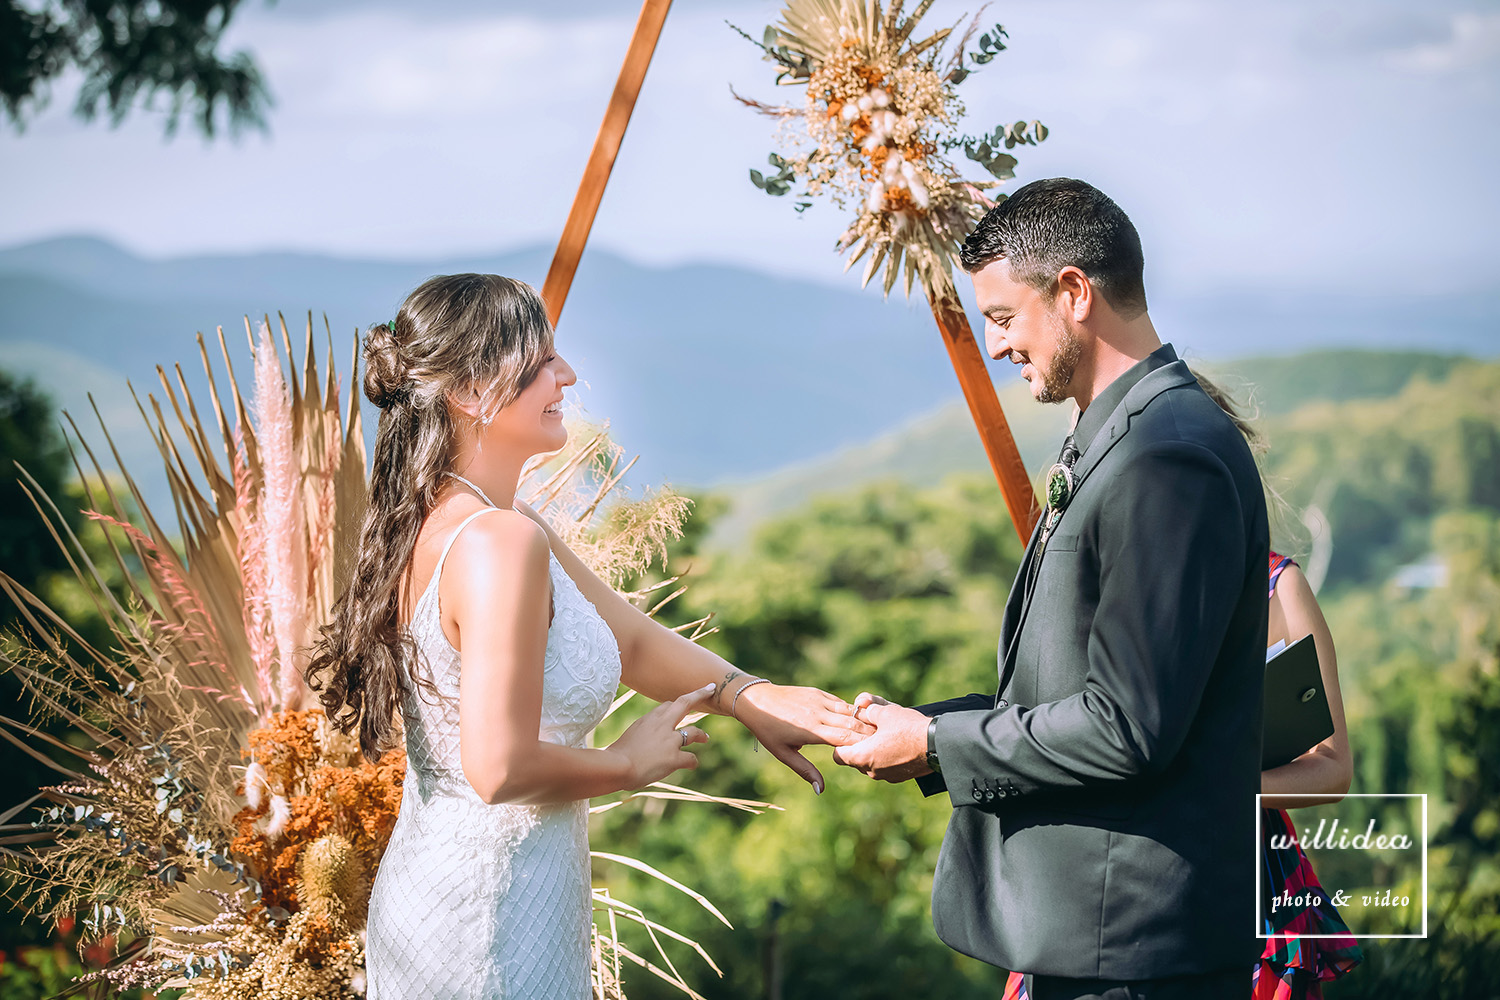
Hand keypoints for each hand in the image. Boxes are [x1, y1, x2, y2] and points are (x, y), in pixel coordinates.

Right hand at [607, 684, 712, 789]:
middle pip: (684, 703)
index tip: (684, 702)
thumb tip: (648, 740)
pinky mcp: (674, 758)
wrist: (616, 767)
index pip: (667, 705)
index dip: (676, 706)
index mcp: (649, 719)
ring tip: (706, 738)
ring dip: (701, 735)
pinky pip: (691, 758)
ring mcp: (669, 740)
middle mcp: (662, 725)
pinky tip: (692, 764)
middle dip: (699, 694)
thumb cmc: (617, 755)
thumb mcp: (630, 736)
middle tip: (710, 689)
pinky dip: (693, 762)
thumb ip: (642, 733)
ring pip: (694, 732)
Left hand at [734, 683, 874, 794]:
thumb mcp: (783, 754)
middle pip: (853, 723)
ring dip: (865, 720)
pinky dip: (853, 711)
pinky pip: (841, 702)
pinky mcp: (819, 692)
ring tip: (881, 731)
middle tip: (887, 743)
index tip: (876, 753)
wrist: (756, 700)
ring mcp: (819, 700)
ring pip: (850, 710)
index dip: (863, 744)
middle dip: (870, 733)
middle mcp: (818, 713)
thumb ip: (805, 771)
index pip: (845, 737)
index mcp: (811, 730)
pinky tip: (863, 719)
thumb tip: (820, 790)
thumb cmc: (768, 731)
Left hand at [832, 692, 931, 782]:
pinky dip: (887, 757)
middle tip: (869, 730)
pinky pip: (886, 767)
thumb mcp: (885, 712)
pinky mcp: (901, 777)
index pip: (838, 756)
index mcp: (862, 757)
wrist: (937, 745)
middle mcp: (872, 771)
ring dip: (874, 751)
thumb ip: (868, 709)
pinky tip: (897, 743)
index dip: (841, 743)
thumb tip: (861, 704)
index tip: (850, 732)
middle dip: (859, 745)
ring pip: (871, 764)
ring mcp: (887, 776)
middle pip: (855, 760)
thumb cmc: (908, 728)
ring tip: (885, 735)